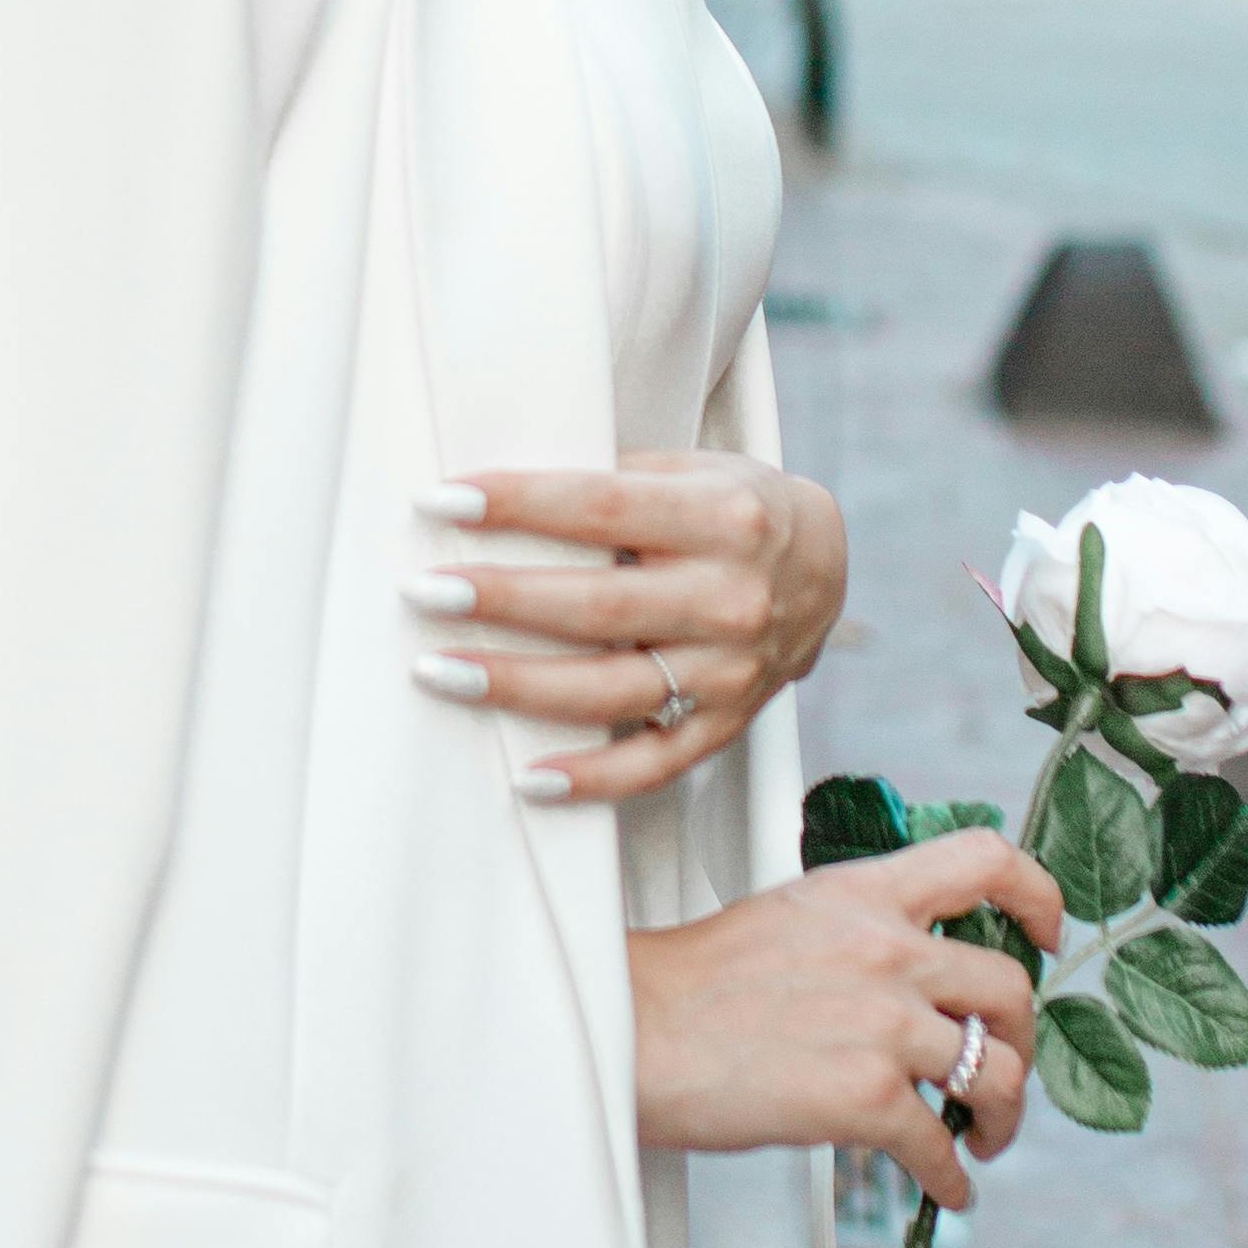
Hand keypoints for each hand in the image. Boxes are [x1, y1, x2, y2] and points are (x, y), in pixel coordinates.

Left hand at [409, 453, 847, 798]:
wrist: (825, 567)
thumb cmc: (730, 506)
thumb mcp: (690, 469)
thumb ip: (614, 482)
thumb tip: (495, 497)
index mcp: (722, 517)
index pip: (602, 507)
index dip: (519, 504)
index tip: (442, 500)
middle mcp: (730, 598)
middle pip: (597, 605)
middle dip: (501, 599)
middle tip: (422, 590)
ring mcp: (731, 671)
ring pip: (611, 690)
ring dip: (517, 685)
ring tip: (437, 671)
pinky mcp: (726, 724)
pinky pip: (653, 765)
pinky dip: (591, 778)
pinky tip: (526, 777)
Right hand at [625, 834, 1060, 1209]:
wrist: (634, 1032)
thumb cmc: (692, 986)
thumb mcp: (789, 918)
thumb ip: (858, 932)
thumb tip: (905, 980)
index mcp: (866, 895)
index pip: (985, 860)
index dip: (1038, 895)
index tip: (1048, 933)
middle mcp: (889, 950)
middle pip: (1011, 987)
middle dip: (1024, 1039)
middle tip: (1007, 1070)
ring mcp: (885, 1024)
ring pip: (999, 1073)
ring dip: (1004, 1118)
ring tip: (984, 1138)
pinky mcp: (868, 1097)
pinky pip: (944, 1147)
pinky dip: (955, 1179)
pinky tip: (947, 1190)